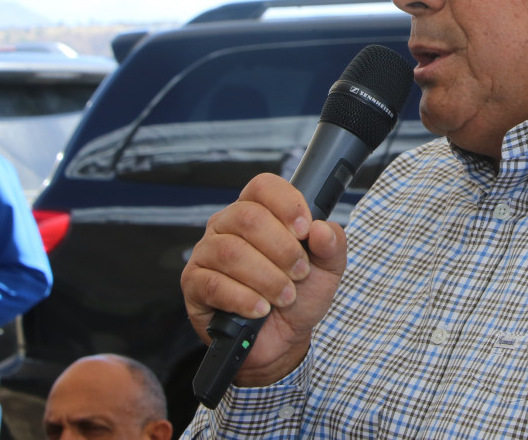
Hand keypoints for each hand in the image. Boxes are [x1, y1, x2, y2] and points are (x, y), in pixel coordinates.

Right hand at [181, 173, 347, 386]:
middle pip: (247, 217)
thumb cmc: (300, 294)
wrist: (282, 339)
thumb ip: (332, 244)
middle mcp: (227, 225)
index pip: (264, 187)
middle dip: (281, 249)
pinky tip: (261, 309)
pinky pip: (214, 284)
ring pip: (231, 251)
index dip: (286, 204)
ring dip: (266, 277)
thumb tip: (322, 229)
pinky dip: (244, 298)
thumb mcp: (328, 268)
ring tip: (285, 296)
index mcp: (259, 210)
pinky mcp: (194, 284)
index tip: (304, 230)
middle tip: (299, 272)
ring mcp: (207, 253)